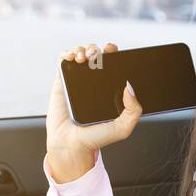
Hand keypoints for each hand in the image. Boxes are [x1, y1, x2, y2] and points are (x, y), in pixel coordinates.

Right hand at [45, 42, 142, 182]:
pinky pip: (63, 63)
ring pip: (80, 55)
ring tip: (83, 58)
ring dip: (82, 49)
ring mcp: (77, 81)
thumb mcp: (123, 128)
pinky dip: (65, 54)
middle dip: (96, 49)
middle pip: (96, 55)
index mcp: (109, 88)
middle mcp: (94, 82)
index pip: (113, 64)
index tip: (112, 50)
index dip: (113, 53)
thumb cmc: (96, 138)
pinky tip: (70, 57)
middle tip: (96, 56)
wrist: (73, 146)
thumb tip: (129, 88)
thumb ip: (133, 110)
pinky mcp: (62, 83)